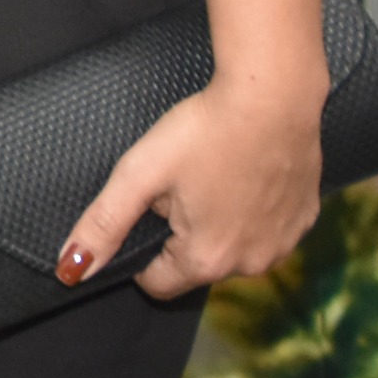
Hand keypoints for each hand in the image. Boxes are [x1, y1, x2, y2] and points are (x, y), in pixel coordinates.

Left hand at [61, 79, 322, 299]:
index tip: (149, 206)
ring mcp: (284, 244)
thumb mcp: (139, 173)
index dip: (143, 247)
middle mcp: (252, 265)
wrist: (273, 94)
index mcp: (206, 260)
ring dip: (218, 221)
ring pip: (233, 245)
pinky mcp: (305, 220)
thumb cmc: (204, 129)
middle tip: (182, 181)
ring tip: (214, 172)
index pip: (156, 283)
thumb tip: (71, 269)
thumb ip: (103, 224)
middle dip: (181, 230)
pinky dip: (253, 208)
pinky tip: (245, 171)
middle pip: (196, 263)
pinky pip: (267, 227)